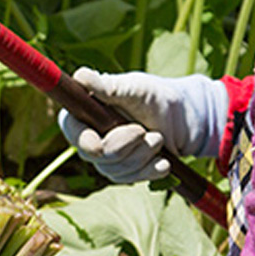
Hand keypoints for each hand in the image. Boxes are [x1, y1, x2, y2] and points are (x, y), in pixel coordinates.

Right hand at [58, 68, 229, 182]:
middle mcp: (89, 139)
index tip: (100, 143)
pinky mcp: (124, 173)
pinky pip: (133, 179)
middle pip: (97, 156)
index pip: (73, 133)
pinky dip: (151, 169)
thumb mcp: (134, 88)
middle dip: (125, 145)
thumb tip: (81, 77)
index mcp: (84, 114)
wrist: (181, 118)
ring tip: (158, 137)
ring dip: (143, 154)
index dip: (85, 141)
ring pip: (117, 170)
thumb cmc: (154, 96)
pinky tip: (164, 160)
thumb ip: (108, 87)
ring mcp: (105, 159)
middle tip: (144, 130)